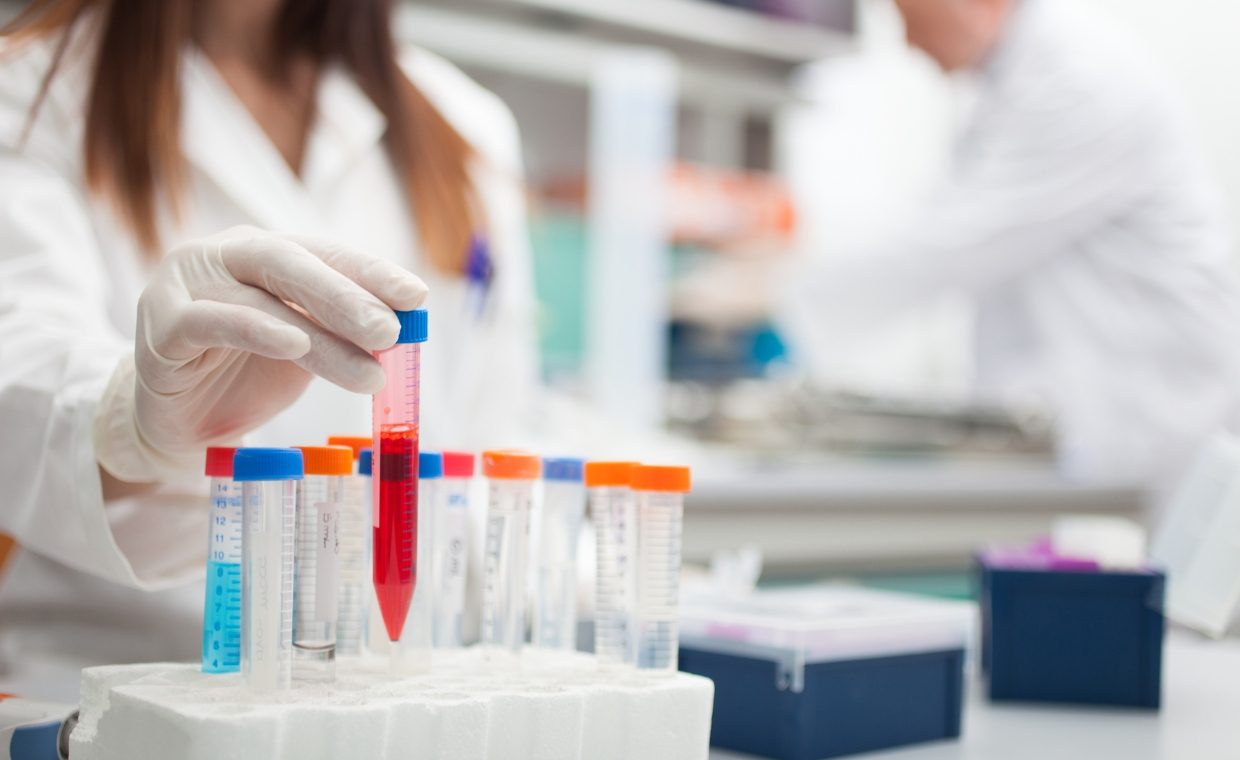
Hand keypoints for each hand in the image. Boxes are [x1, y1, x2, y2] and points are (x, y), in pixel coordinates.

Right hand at [94, 226, 426, 482]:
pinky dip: (255, 329)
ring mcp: (187, 284)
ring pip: (262, 299)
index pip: (325, 253)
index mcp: (265, 253)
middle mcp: (224, 256)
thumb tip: (402, 326)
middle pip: (293, 263)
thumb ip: (342, 331)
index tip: (416, 297)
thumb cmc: (245, 375)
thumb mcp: (307, 350)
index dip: (371, 273)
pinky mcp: (160, 324)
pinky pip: (209, 321)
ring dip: (322, 336)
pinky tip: (293, 343)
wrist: (179, 423)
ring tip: (370, 366)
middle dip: (349, 297)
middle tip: (393, 331)